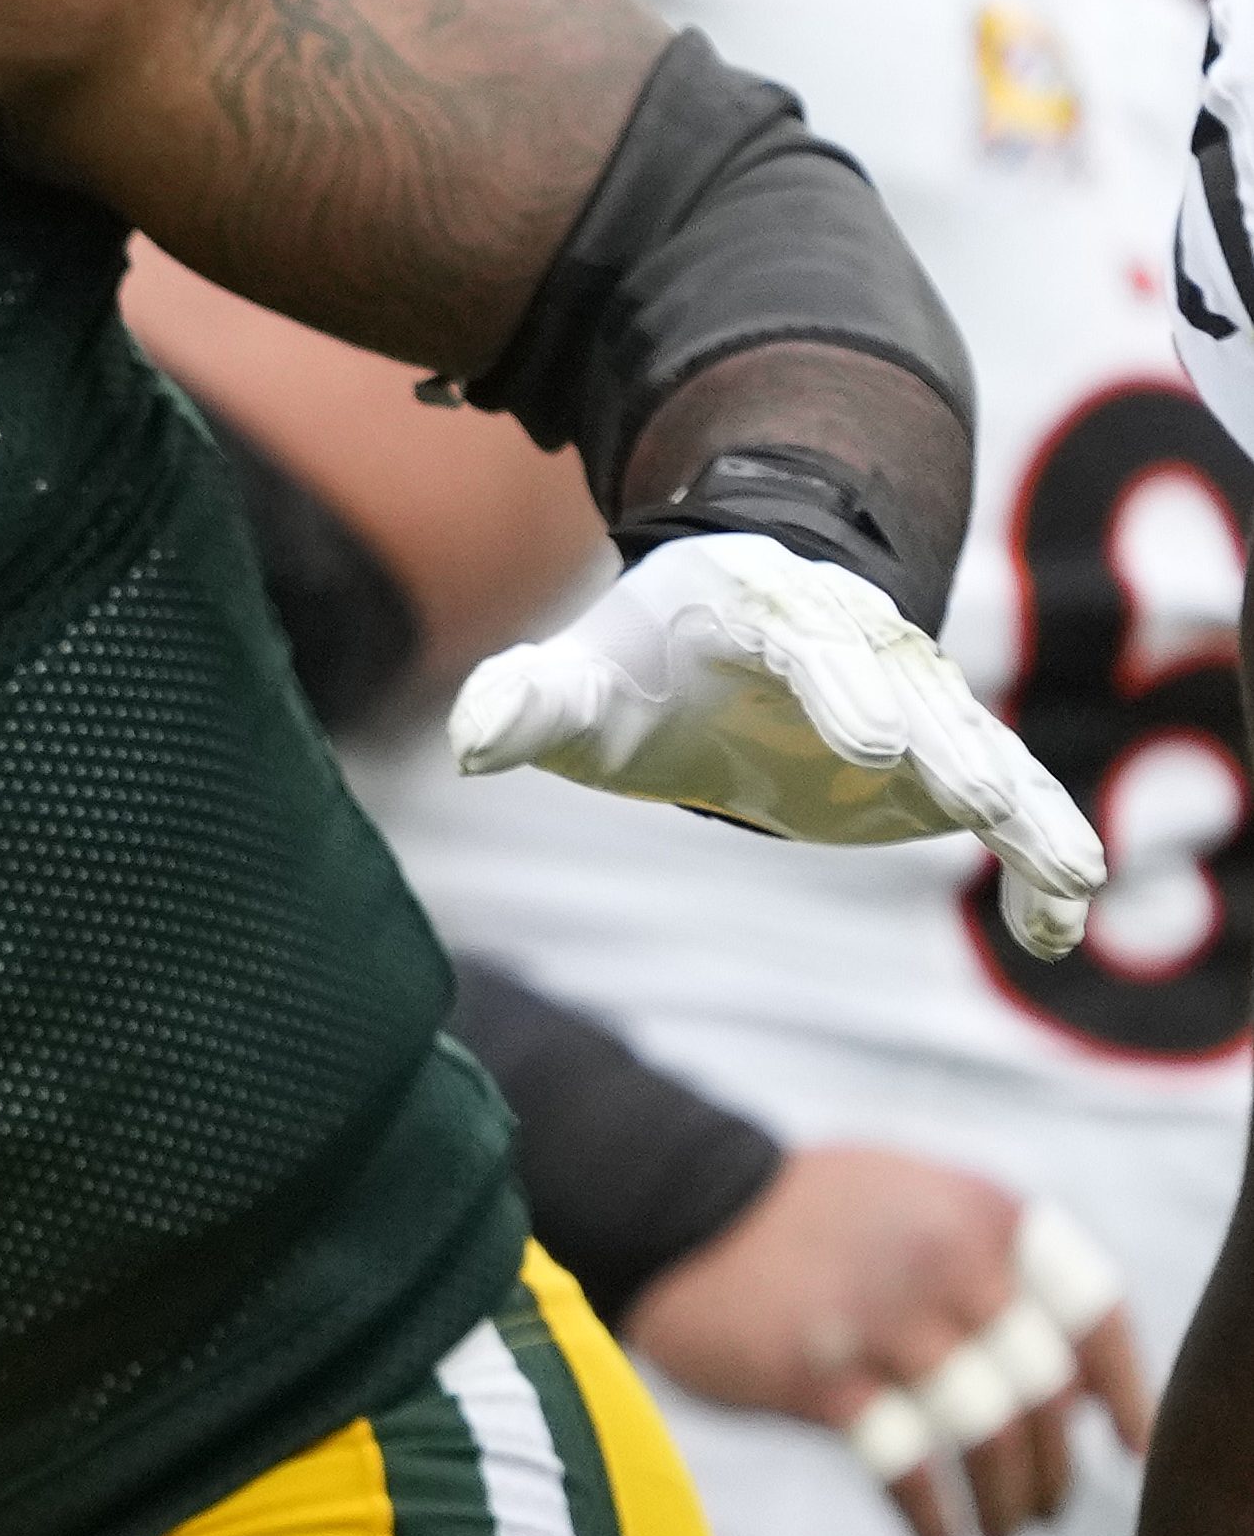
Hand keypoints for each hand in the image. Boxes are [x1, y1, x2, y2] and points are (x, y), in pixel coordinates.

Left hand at [453, 531, 1108, 956]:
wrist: (722, 645)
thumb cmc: (640, 671)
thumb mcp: (579, 684)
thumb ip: (527, 702)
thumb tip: (470, 738)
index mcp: (758, 608)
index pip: (802, 641)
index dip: (838, 685)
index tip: (866, 740)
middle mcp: (854, 639)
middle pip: (906, 686)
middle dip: (939, 737)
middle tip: (970, 793)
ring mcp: (913, 695)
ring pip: (978, 743)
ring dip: (1019, 803)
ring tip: (1065, 866)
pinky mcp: (945, 756)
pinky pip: (1009, 801)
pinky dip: (1038, 855)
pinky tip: (1060, 928)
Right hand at [629, 1151, 1151, 1535]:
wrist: (670, 1205)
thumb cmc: (800, 1217)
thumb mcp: (915, 1203)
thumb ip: (998, 1267)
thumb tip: (1087, 1386)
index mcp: (984, 1217)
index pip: (1093, 1313)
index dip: (1126, 1390)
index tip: (1126, 1449)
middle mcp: (950, 1265)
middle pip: (1046, 1394)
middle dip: (1056, 1471)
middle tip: (1047, 1512)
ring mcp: (885, 1323)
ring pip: (991, 1438)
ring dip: (1009, 1505)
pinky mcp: (820, 1377)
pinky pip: (908, 1469)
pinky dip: (934, 1520)